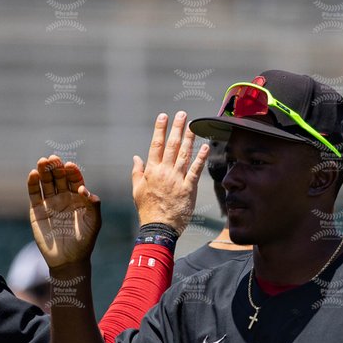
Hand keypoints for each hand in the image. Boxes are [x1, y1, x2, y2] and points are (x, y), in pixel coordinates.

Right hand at [28, 156, 101, 270]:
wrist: (68, 259)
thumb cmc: (85, 241)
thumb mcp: (94, 222)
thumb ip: (93, 205)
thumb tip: (85, 190)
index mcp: (79, 198)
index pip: (75, 180)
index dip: (73, 172)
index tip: (71, 166)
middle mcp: (64, 197)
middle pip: (59, 178)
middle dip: (57, 168)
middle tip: (54, 159)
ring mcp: (50, 202)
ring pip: (46, 182)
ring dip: (44, 171)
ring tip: (43, 161)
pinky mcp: (37, 209)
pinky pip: (34, 193)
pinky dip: (33, 183)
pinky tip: (33, 174)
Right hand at [132, 111, 209, 233]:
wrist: (159, 227)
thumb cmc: (148, 210)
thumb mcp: (137, 190)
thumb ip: (137, 172)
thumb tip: (136, 157)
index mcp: (152, 170)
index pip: (156, 145)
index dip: (160, 129)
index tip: (164, 117)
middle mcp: (165, 171)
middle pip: (171, 146)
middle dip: (177, 128)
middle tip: (182, 114)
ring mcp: (177, 179)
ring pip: (184, 155)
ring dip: (189, 139)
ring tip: (193, 126)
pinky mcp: (188, 188)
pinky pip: (196, 170)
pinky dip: (201, 158)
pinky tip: (205, 147)